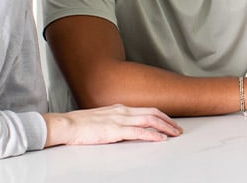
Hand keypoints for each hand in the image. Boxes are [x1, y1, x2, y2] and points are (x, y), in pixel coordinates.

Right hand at [43, 104, 182, 146]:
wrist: (68, 124)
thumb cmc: (81, 124)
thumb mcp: (102, 119)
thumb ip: (115, 121)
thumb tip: (125, 128)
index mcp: (119, 108)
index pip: (146, 109)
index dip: (161, 115)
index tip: (170, 122)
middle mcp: (122, 110)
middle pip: (153, 112)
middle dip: (168, 120)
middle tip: (179, 129)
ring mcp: (120, 119)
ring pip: (150, 120)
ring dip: (165, 127)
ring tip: (175, 133)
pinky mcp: (116, 130)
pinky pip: (139, 131)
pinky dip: (153, 134)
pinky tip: (161, 138)